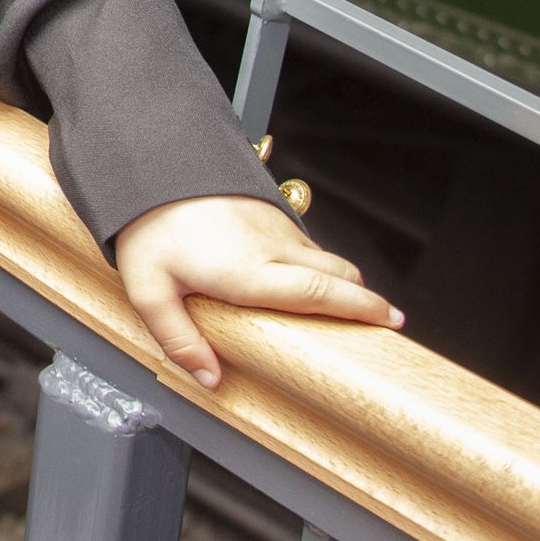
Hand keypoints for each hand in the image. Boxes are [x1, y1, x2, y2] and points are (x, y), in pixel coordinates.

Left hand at [114, 195, 401, 388]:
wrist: (149, 163)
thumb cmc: (149, 224)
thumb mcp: (150, 291)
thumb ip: (180, 340)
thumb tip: (210, 377)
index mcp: (249, 270)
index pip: (320, 292)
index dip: (360, 308)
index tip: (390, 321)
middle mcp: (271, 246)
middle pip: (337, 272)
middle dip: (365, 299)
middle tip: (384, 321)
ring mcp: (272, 224)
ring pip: (323, 256)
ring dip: (341, 280)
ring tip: (347, 307)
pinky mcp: (266, 210)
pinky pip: (304, 242)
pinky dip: (317, 263)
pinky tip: (303, 278)